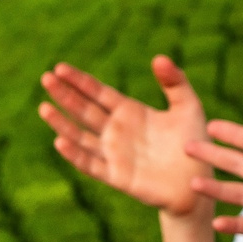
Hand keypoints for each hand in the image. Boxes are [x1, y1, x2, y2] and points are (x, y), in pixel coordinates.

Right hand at [39, 58, 207, 215]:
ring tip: (44, 107)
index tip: (60, 68)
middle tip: (46, 78)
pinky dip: (75, 154)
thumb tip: (159, 57)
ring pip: (81, 136)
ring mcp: (114, 154)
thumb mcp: (188, 107)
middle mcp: (116, 131)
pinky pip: (91, 164)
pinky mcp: (116, 176)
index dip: (79, 81)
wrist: (197, 184)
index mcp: (129, 111)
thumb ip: (175, 82)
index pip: (98, 92)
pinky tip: (61, 141)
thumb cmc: (193, 144)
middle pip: (84, 110)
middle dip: (65, 95)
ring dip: (62, 123)